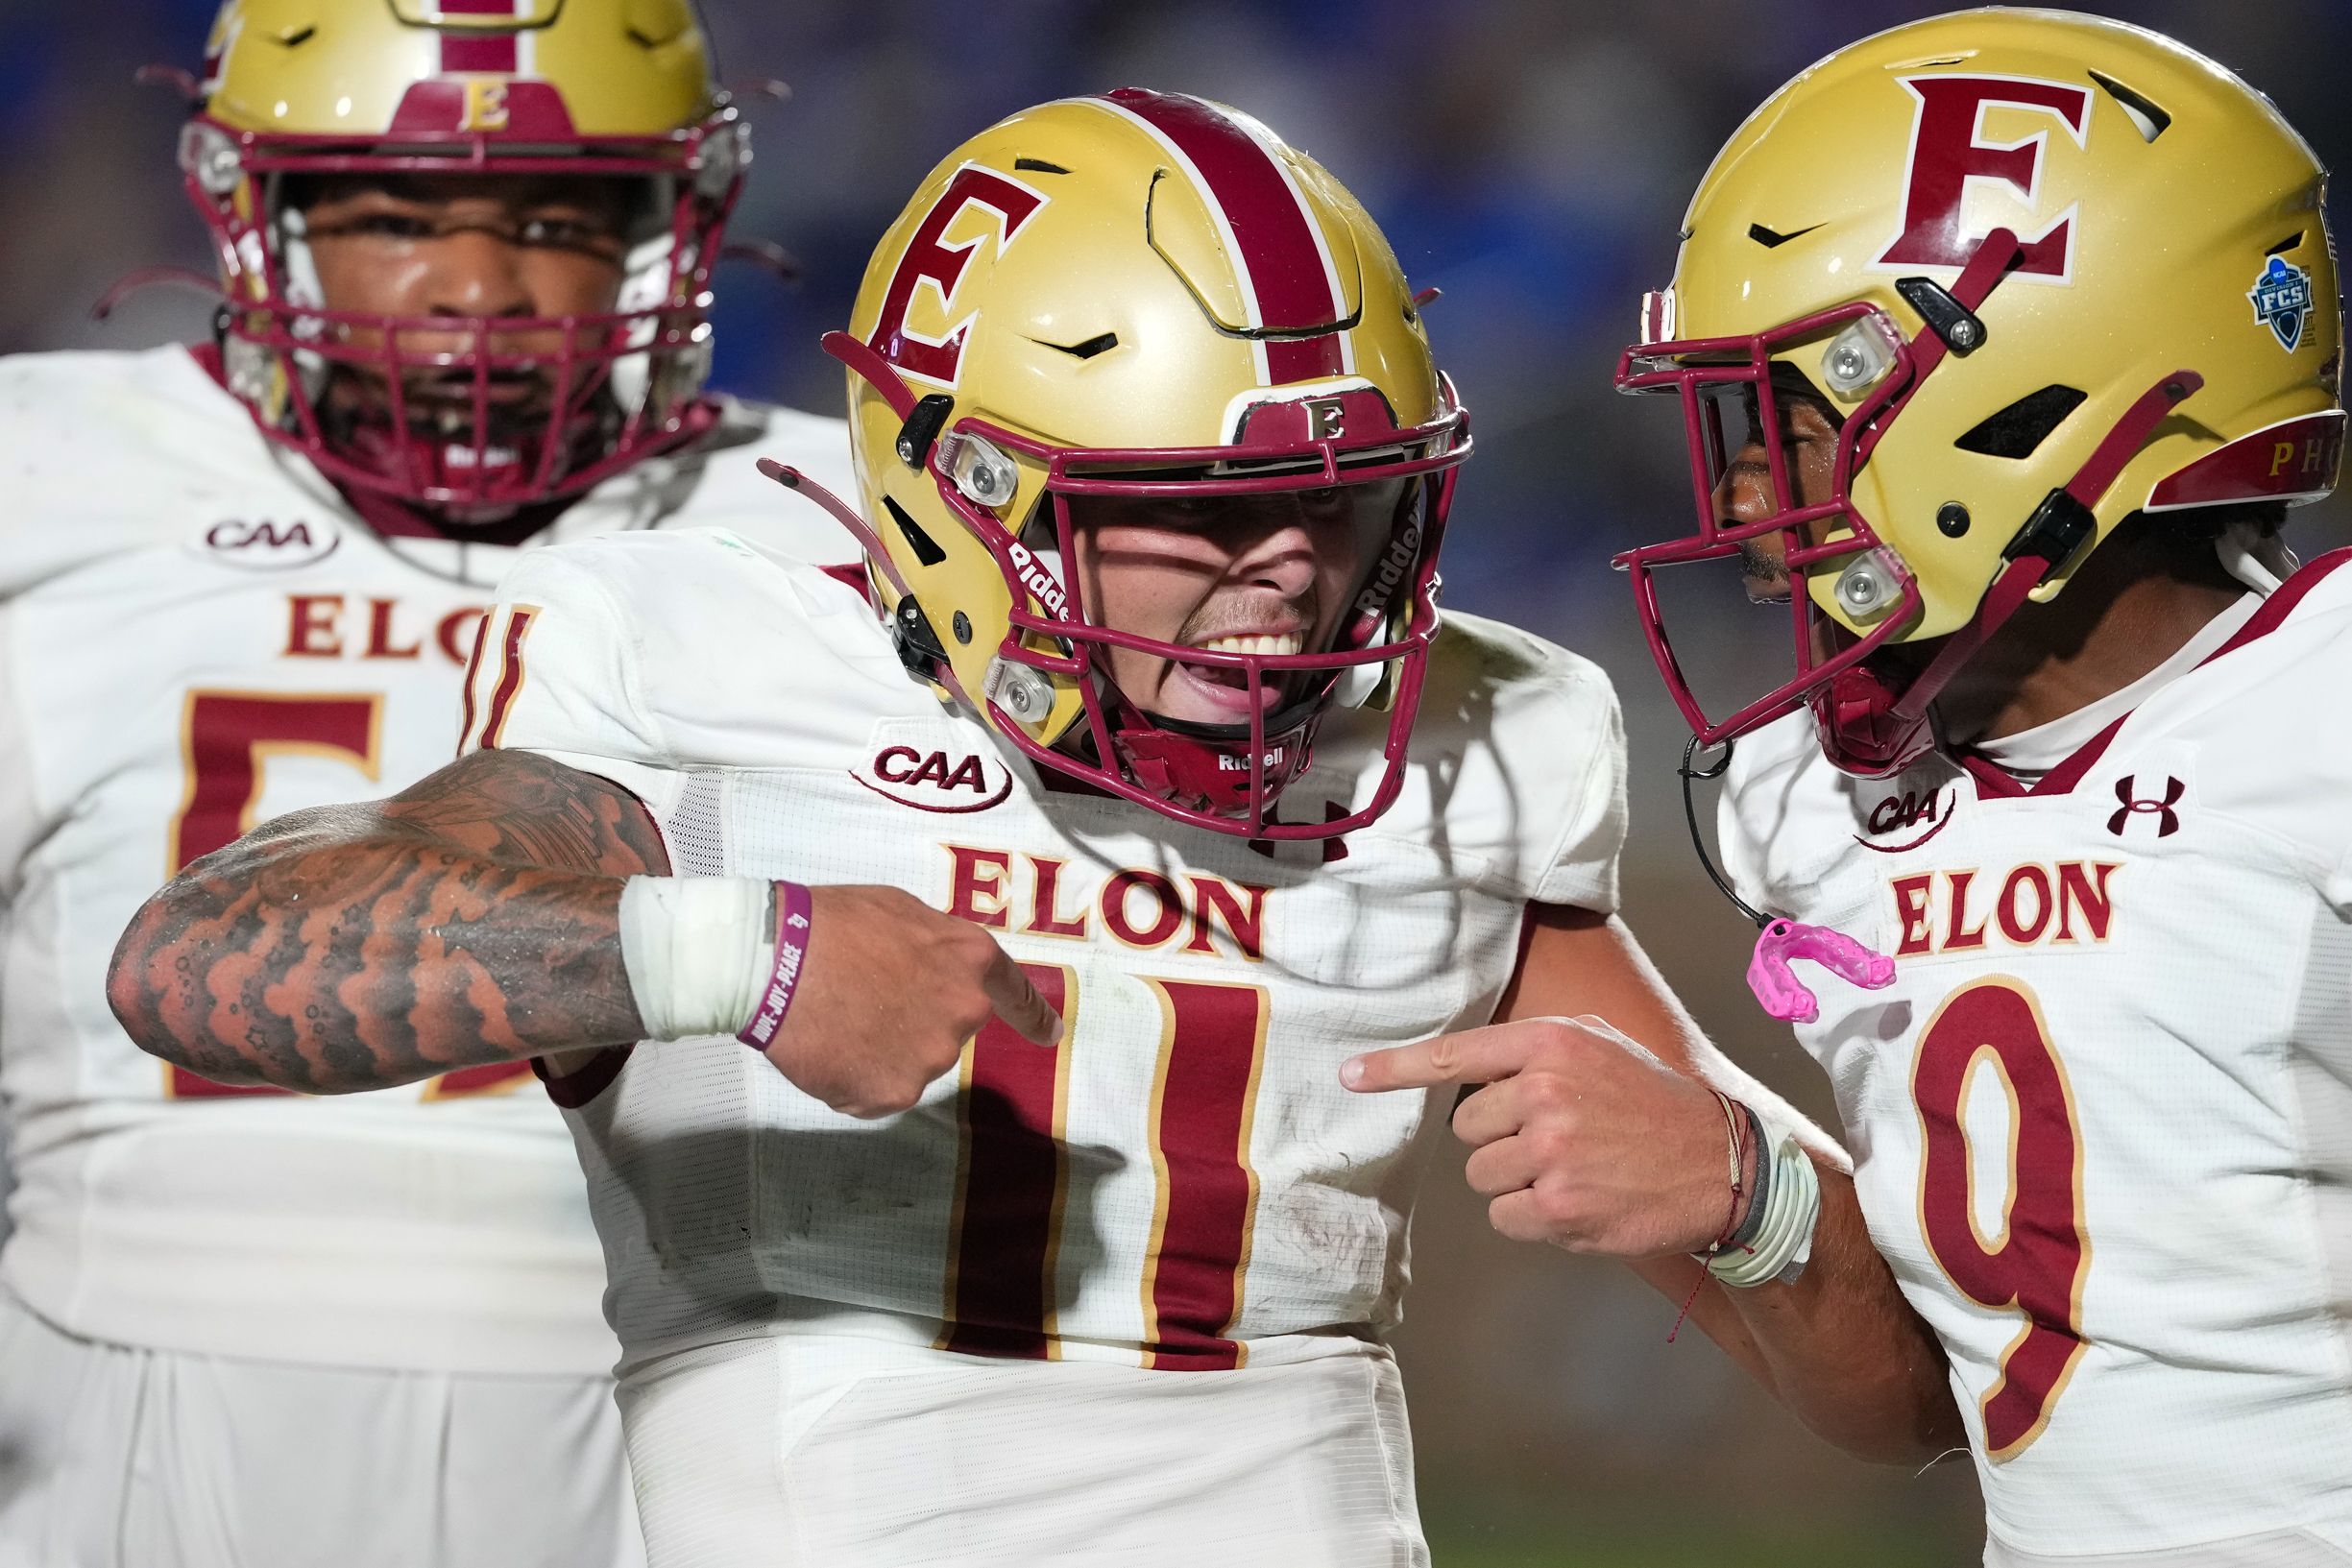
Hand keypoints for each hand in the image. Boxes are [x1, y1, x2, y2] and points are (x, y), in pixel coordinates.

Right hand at [762, 885, 1059, 1117]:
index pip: (1017, 996)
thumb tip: (941, 968)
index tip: (1050, 1035)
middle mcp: (963, 1012)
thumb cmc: (832, 923)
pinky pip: (879, 1092)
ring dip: (884, 1050)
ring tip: (839, 1020)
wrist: (775, 962)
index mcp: (970, 960)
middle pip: (948, 1029)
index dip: (1034, 1017)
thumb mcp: (901, 911)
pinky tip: (829, 1049)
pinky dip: (856, 1078)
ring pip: (912, 1062)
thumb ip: (937, 946)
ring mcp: (930, 1058)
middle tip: (865, 999)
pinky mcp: (892, 1094)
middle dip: (916, 1019)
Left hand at [1342, 1014, 1748, 1257]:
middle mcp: (1544, 1093)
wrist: (1722, 1165)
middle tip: (1557, 1139)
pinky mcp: (1558, 1207)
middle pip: (1466, 1127)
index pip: (1454, 1054)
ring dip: (1515, 1180)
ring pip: (1482, 1175)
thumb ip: (1533, 1048)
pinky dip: (1531, 1217)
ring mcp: (1550, 1153)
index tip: (1350, 1077)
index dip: (1394, 1068)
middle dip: (1500, 1138)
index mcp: (1550, 1043)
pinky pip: (1504, 1216)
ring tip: (1573, 1169)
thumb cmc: (1652, 1102)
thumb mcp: (1599, 1046)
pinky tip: (1578, 1200)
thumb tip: (1464, 1066)